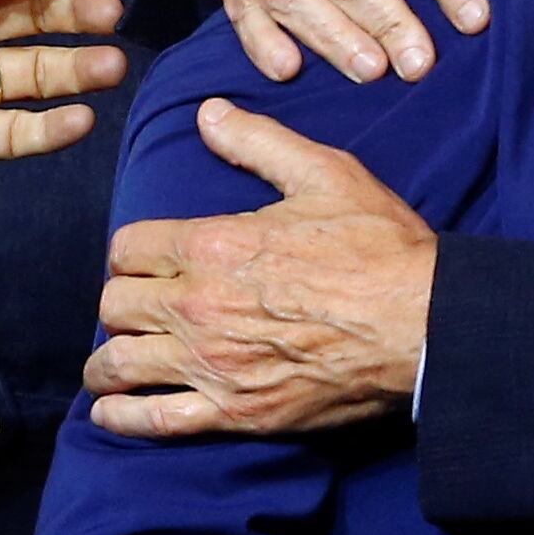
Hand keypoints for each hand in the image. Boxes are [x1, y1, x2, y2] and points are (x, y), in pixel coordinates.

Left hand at [86, 101, 433, 436]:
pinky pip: (152, 421)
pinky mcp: (234, 411)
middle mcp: (197, 307)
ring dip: (109, 360)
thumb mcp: (327, 175)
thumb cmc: (380, 248)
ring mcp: (212, 365)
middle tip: (140, 306)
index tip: (147, 260)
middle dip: (121, 301)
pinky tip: (113, 409)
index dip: (133, 252)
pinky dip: (122, 416)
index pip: (126, 249)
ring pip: (119, 364)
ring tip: (116, 361)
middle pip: (113, 306)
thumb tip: (207, 113)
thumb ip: (259, 143)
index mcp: (212, 247)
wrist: (424, 323)